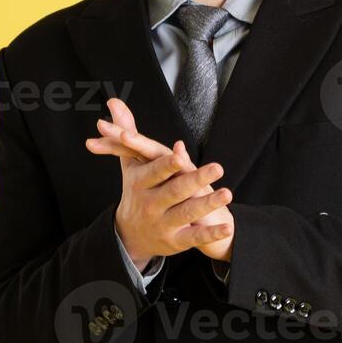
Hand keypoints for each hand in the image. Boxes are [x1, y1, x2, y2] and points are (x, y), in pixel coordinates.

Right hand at [84, 98, 234, 265]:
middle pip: (175, 191)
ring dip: (208, 203)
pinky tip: (228, 227)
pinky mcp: (176, 241)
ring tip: (227, 193)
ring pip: (188, 213)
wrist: (131, 235)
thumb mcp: (130, 163)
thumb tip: (113, 101)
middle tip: (216, 168)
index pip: (155, 172)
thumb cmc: (136, 190)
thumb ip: (126, 132)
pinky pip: (195, 238)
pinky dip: (212, 233)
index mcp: (141, 184)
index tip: (180, 156)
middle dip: (195, 180)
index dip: (167, 165)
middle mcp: (151, 204)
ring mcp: (164, 224)